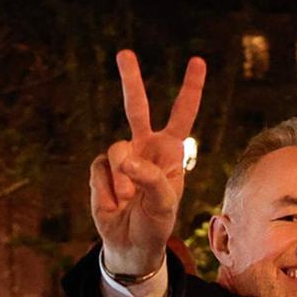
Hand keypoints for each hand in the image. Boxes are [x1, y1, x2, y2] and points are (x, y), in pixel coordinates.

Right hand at [89, 49, 206, 277]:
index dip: (190, 88)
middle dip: (130, 79)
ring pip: (117, 150)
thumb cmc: (155, 223)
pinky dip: (106, 189)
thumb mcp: (164, 204)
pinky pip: (100, 169)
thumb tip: (125, 160)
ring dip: (123, 179)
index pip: (182, 114)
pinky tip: (114, 202)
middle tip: (124, 53)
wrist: (130, 244)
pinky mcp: (101, 169)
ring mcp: (122, 156)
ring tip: (128, 200)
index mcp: (170, 151)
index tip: (197, 61)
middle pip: (136, 106)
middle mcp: (145, 147)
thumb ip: (150, 179)